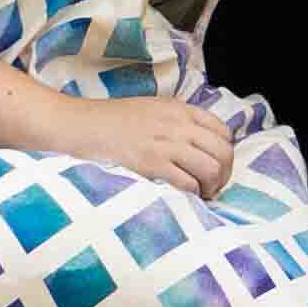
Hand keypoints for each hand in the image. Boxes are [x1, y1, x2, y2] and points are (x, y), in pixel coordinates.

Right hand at [63, 92, 237, 197]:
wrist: (82, 124)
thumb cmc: (113, 120)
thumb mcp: (153, 109)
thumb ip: (178, 122)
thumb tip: (200, 146)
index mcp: (180, 110)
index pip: (224, 133)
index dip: (225, 155)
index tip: (216, 168)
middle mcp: (178, 125)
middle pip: (224, 153)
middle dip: (224, 175)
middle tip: (212, 188)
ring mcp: (166, 144)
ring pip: (212, 169)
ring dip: (211, 187)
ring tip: (200, 194)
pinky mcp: (151, 164)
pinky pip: (188, 183)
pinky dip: (192, 194)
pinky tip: (183, 197)